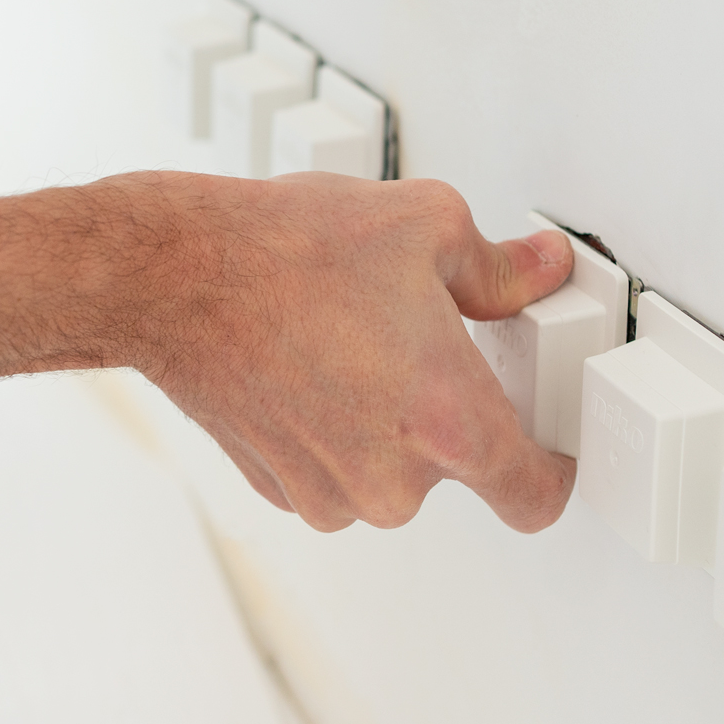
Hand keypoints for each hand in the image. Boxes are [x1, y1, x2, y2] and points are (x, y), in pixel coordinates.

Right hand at [130, 172, 577, 533]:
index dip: (550, 470)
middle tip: (414, 345)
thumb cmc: (286, 252)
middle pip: (455, 471)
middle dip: (444, 414)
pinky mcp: (280, 491)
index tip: (545, 446)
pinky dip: (332, 432)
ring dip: (383, 425)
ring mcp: (331, 494)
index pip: (535, 497)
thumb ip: (503, 269)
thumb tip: (540, 271)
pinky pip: (333, 474)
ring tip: (349, 346)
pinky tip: (308, 367)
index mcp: (449, 423)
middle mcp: (393, 480)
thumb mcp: (426, 226)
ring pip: (389, 474)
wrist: (173, 277)